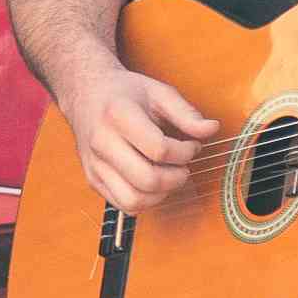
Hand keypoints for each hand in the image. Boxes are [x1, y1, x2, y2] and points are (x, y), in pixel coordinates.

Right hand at [65, 67, 218, 213]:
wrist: (86, 94)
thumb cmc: (124, 93)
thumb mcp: (159, 92)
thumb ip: (186, 113)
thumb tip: (211, 129)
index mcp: (118, 115)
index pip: (159, 149)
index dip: (185, 152)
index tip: (192, 146)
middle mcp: (102, 142)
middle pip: (147, 179)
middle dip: (177, 178)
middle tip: (183, 166)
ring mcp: (95, 164)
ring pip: (135, 199)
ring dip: (162, 194)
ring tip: (169, 175)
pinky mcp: (93, 178)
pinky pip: (124, 204)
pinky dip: (145, 200)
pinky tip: (153, 183)